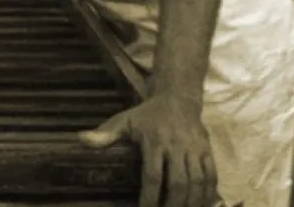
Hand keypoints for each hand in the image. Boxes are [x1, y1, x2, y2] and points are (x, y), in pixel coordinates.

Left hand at [79, 95, 219, 206]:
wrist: (178, 98)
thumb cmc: (147, 115)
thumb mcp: (124, 120)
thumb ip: (105, 134)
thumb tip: (81, 139)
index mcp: (154, 141)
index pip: (153, 174)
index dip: (150, 196)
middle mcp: (176, 146)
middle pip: (178, 183)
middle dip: (173, 205)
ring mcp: (194, 149)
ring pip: (198, 182)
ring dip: (191, 203)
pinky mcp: (207, 151)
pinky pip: (212, 176)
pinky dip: (208, 194)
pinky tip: (201, 205)